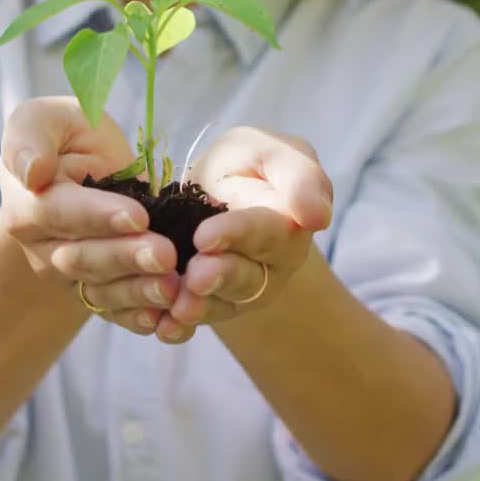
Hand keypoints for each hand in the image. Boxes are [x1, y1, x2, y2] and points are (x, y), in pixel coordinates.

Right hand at [0, 97, 178, 335]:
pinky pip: (117, 312)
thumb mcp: (48, 119)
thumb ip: (30, 136)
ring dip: (139, 292)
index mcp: (28, 204)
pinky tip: (167, 321)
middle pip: (84, 258)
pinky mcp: (99, 292)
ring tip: (174, 288)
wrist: (84, 170)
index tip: (138, 215)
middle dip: (127, 258)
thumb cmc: (67, 138)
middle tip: (166, 254)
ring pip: (102, 291)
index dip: (97, 217)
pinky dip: (141, 319)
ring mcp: (71, 276)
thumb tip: (32, 172)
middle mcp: (45, 247)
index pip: (59, 213)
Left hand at [155, 126, 333, 342]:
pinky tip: (163, 329)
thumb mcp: (270, 152)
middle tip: (195, 276)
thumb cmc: (248, 164)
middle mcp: (268, 266)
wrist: (215, 187)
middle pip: (246, 277)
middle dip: (219, 277)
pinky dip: (178, 327)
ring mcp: (239, 290)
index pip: (266, 232)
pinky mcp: (209, 305)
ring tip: (178, 308)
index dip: (237, 235)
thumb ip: (299, 176)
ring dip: (199, 307)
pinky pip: (195, 320)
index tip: (206, 236)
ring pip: (222, 304)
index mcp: (288, 226)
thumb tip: (316, 216)